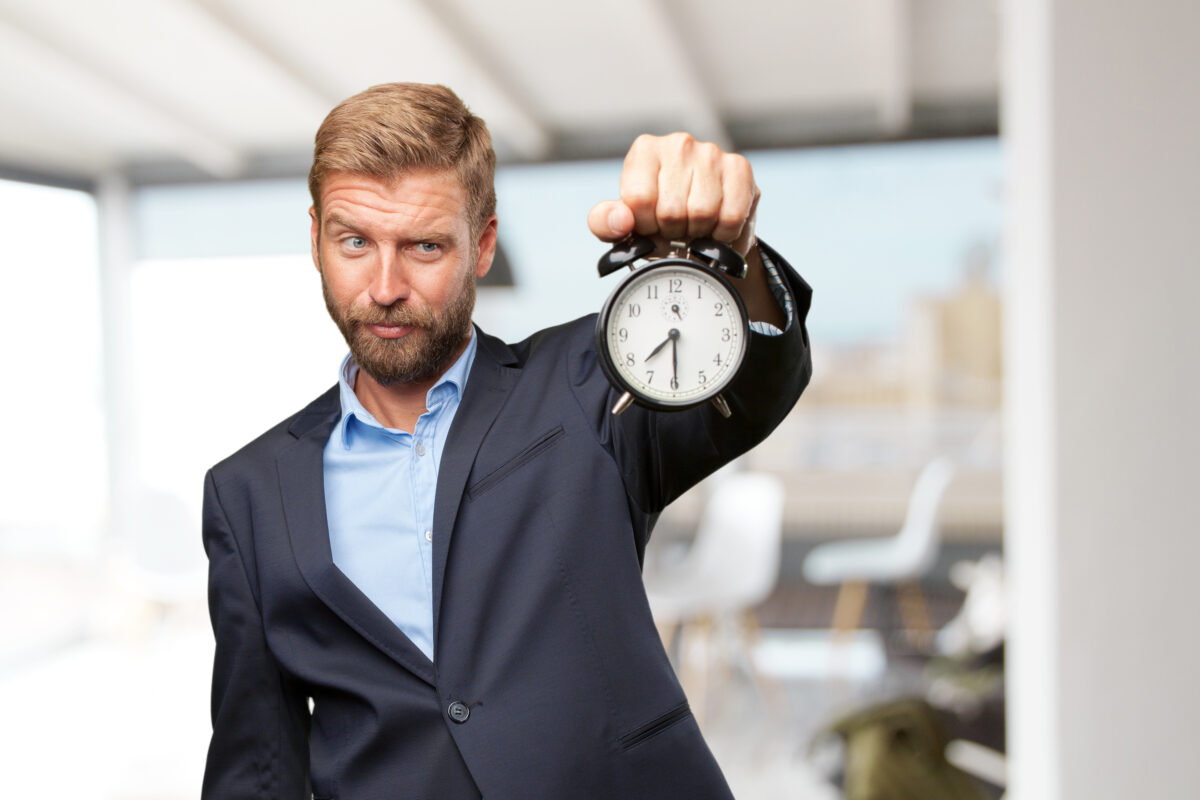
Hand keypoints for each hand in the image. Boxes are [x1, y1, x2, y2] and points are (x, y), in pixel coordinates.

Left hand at [587, 133, 759, 256]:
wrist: (700, 223)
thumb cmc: (657, 218)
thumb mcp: (622, 224)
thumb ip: (605, 222)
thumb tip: (620, 221)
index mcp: (644, 150)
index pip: (638, 200)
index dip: (645, 226)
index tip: (651, 225)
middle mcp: (678, 143)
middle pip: (671, 210)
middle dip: (672, 232)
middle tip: (675, 228)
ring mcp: (712, 152)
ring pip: (702, 213)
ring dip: (699, 233)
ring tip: (694, 226)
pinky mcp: (740, 168)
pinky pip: (731, 216)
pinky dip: (723, 234)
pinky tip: (715, 227)